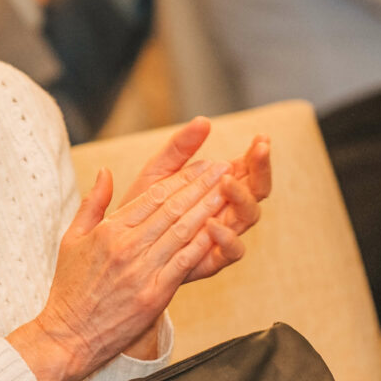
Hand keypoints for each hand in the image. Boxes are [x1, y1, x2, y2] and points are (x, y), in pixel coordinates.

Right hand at [19, 161, 247, 380]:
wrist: (68, 335)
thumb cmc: (69, 289)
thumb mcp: (71, 239)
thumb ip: (92, 204)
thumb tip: (105, 171)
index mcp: (108, 231)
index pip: (152, 196)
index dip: (181, 178)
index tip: (201, 165)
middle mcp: (126, 247)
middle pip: (172, 208)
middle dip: (201, 185)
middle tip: (224, 167)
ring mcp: (142, 270)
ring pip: (182, 231)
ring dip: (208, 207)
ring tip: (228, 189)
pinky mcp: (154, 294)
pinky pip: (184, 262)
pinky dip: (204, 243)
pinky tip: (220, 228)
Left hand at [117, 118, 268, 281]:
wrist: (119, 251)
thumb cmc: (140, 209)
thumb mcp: (157, 172)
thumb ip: (179, 147)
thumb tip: (203, 120)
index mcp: (217, 188)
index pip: (247, 168)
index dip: (257, 154)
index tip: (261, 136)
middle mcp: (225, 211)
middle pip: (257, 190)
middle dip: (261, 169)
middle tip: (260, 149)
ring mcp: (220, 236)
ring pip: (249, 217)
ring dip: (242, 197)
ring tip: (227, 180)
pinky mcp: (210, 260)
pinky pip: (232, 253)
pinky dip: (227, 238)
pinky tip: (212, 223)